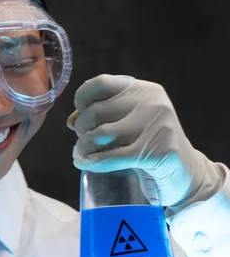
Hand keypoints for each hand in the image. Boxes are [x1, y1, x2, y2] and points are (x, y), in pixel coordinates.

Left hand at [67, 74, 223, 206]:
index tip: (79, 112)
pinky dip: (91, 162)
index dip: (82, 97)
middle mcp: (152, 103)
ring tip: (82, 153)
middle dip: (81, 129)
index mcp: (143, 90)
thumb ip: (103, 116)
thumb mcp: (129, 122)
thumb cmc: (147, 144)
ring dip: (83, 147)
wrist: (186, 172)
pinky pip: (111, 157)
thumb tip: (71, 120)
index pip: (101, 83)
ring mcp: (157, 127)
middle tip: (82, 141)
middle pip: (96, 112)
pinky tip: (83, 163)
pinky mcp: (158, 153)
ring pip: (101, 135)